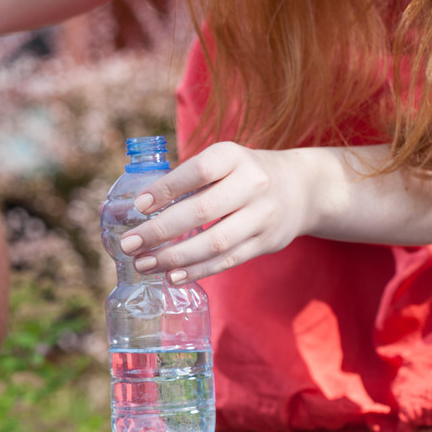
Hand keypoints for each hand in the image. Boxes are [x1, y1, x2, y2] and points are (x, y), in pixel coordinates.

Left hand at [119, 142, 323, 282]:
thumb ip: (185, 179)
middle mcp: (252, 183)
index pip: (197, 171)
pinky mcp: (266, 242)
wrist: (301, 188)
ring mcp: (262, 215)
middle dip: (160, 231)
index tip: (138, 207)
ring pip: (214, 242)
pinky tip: (172, 275)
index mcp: (233, 156)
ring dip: (174, 257)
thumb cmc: (242, 173)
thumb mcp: (222, 161)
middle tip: (129, 244)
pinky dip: (198, 270)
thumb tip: (133, 207)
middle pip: (201, 210)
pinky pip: (228, 260)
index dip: (166, 189)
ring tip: (144, 264)